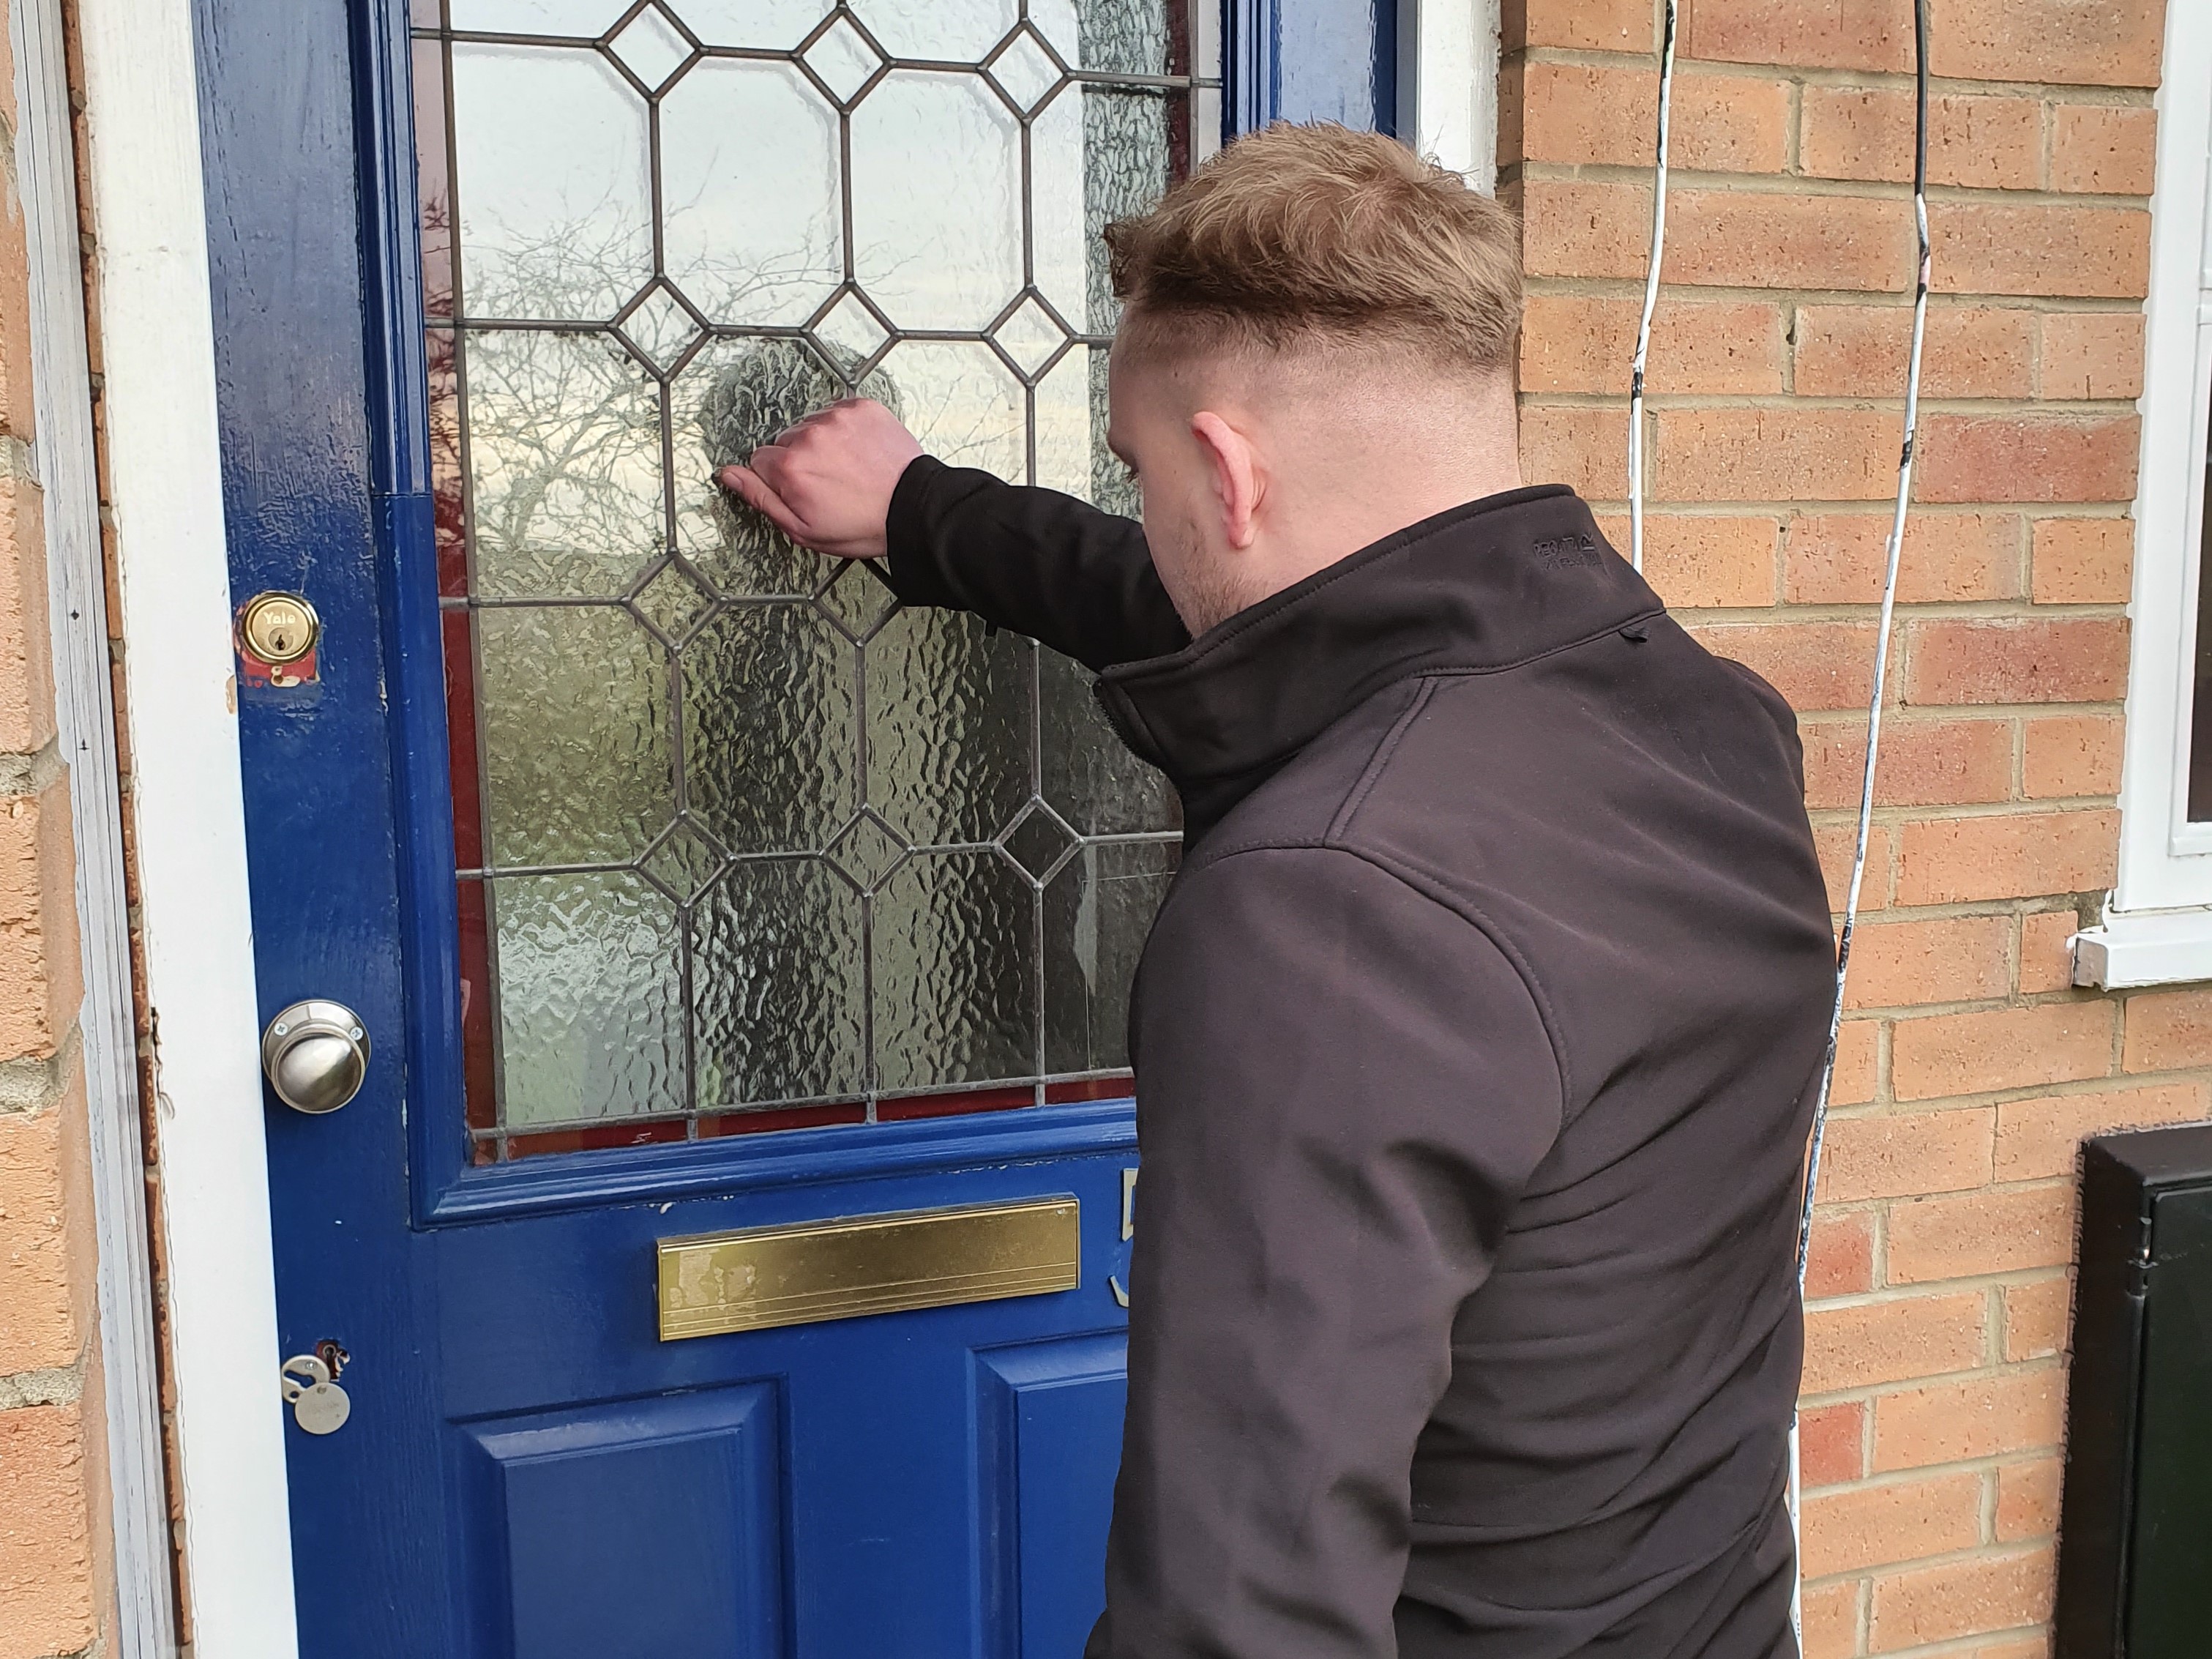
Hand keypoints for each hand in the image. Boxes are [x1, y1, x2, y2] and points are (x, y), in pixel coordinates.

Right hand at [714, 398, 923, 560]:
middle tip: (829, 483)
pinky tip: (859, 452)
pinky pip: (837, 412)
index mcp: (789, 467)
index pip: (759, 460)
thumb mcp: (803, 529)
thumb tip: (727, 474)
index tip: (803, 491)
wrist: (913, 508)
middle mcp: (808, 435)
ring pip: (810, 426)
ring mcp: (837, 417)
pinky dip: (844, 429)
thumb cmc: (861, 525)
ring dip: (822, 443)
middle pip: (785, 442)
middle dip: (800, 460)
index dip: (780, 480)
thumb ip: (760, 498)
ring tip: (848, 468)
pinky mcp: (861, 407)